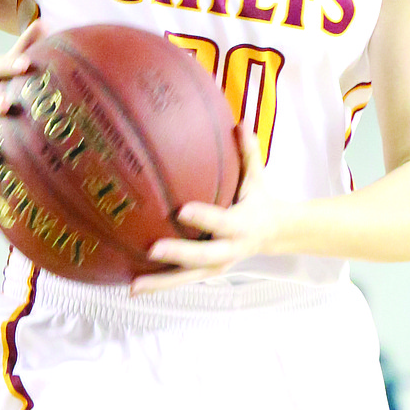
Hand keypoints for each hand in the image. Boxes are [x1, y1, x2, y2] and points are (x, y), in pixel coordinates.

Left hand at [132, 127, 288, 293]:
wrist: (276, 234)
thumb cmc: (259, 198)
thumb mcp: (258, 176)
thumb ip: (248, 151)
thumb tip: (239, 123)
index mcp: (242, 225)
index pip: (222, 222)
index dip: (204, 218)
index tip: (182, 210)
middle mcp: (230, 250)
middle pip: (203, 258)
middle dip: (178, 255)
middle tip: (152, 249)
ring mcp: (218, 266)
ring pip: (188, 277)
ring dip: (161, 282)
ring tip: (133, 286)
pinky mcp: (207, 273)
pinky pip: (183, 280)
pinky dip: (160, 284)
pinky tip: (133, 284)